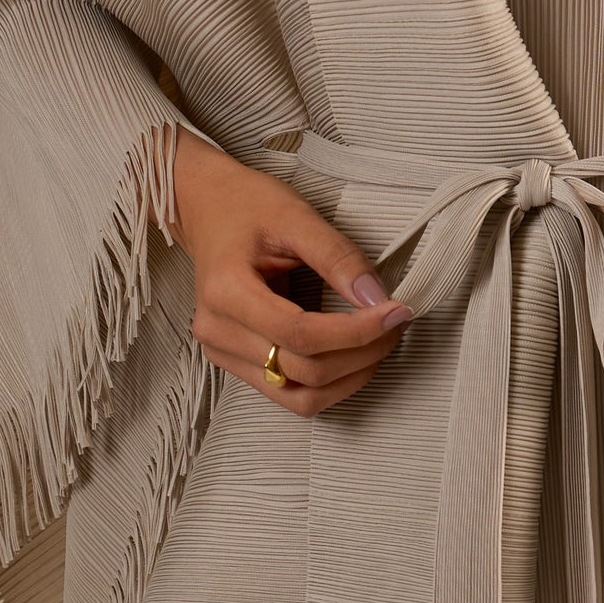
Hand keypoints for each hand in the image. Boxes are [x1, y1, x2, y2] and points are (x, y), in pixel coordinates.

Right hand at [166, 128, 416, 413]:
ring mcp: (222, 353)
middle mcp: (217, 332)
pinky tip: (353, 355)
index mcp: (226, 292)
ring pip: (299, 396)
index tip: (396, 311)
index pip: (300, 334)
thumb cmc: (248, 205)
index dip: (356, 331)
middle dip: (361, 353)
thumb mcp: (296, 216)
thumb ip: (338, 257)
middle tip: (395, 321)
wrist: (207, 207)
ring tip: (379, 342)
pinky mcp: (235, 363)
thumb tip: (377, 298)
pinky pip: (289, 395)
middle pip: (303, 370)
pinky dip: (330, 384)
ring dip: (349, 377)